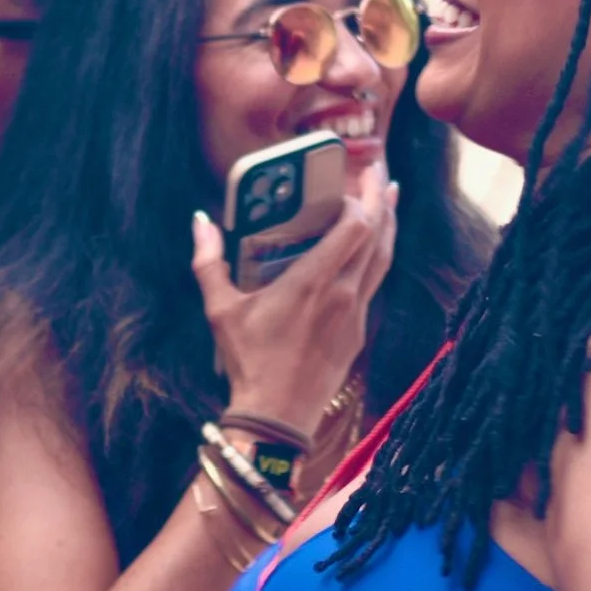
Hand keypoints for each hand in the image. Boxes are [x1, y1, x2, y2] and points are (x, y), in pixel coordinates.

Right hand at [190, 162, 399, 427]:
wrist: (277, 417)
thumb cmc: (248, 362)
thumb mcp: (220, 310)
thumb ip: (209, 262)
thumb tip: (200, 222)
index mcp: (313, 282)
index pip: (355, 228)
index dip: (359, 201)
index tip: (347, 184)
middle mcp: (343, 294)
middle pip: (378, 236)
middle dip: (382, 200)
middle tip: (381, 172)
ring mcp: (355, 314)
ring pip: (384, 260)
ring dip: (389, 226)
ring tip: (390, 198)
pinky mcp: (358, 333)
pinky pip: (374, 284)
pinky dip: (377, 258)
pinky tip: (369, 249)